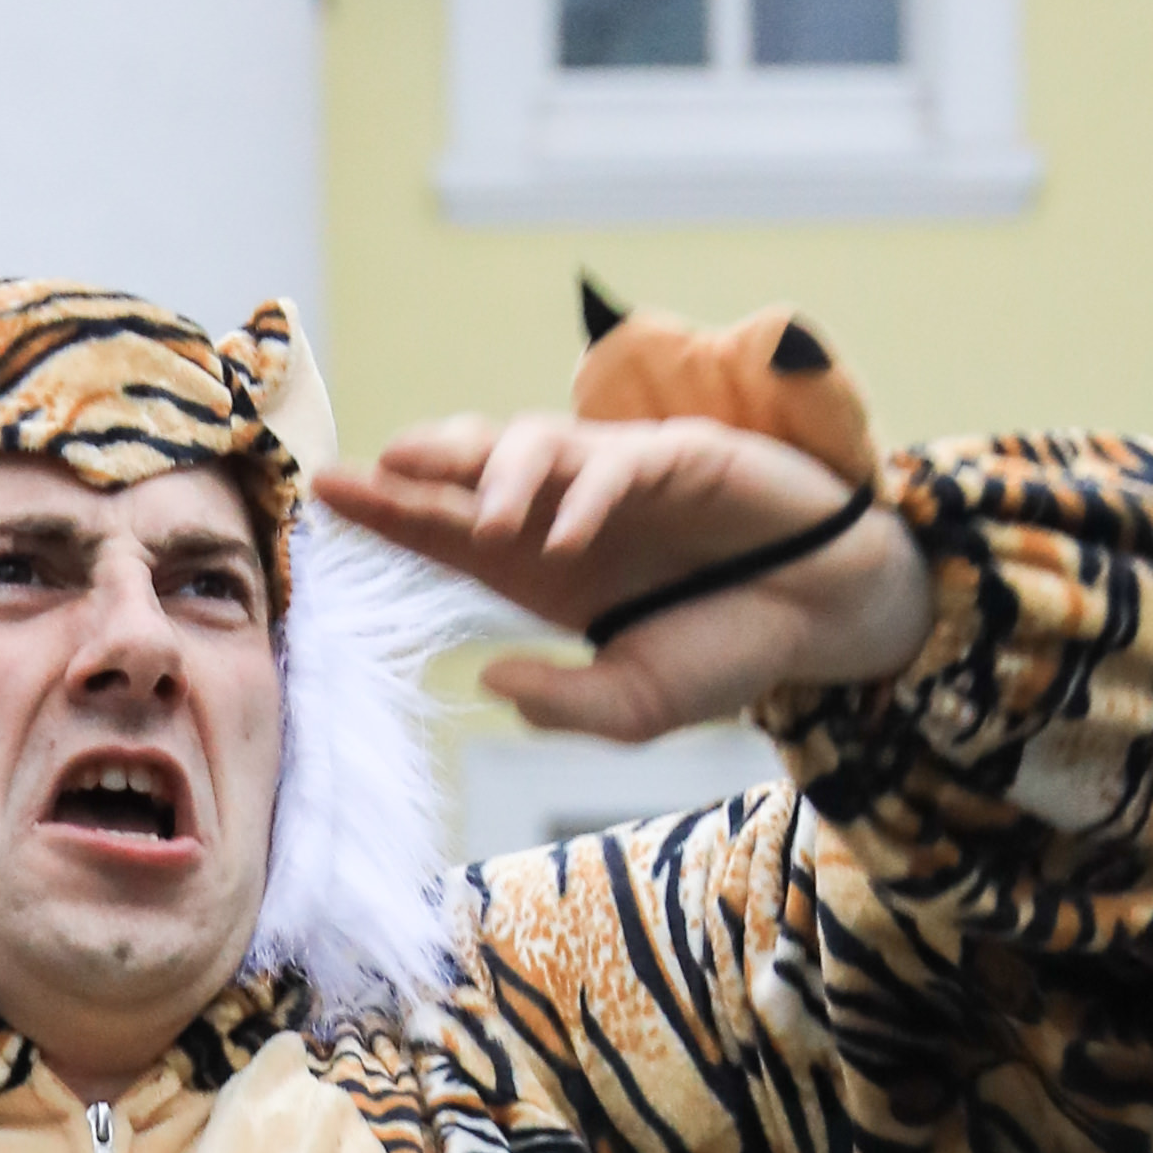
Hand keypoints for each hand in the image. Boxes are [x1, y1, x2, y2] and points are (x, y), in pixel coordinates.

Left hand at [312, 411, 932, 743]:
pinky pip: (617, 462)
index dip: (388, 511)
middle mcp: (566, 514)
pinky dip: (588, 493)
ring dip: (500, 475)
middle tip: (371, 471)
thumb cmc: (729, 652)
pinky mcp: (676, 456)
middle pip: (472, 471)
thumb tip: (489, 680)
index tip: (326, 494)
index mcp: (542, 569)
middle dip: (419, 465)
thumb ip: (565, 704)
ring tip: (487, 522)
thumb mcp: (638, 707)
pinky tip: (569, 534)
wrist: (826, 621)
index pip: (448, 532)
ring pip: (534, 445)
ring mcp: (617, 478)